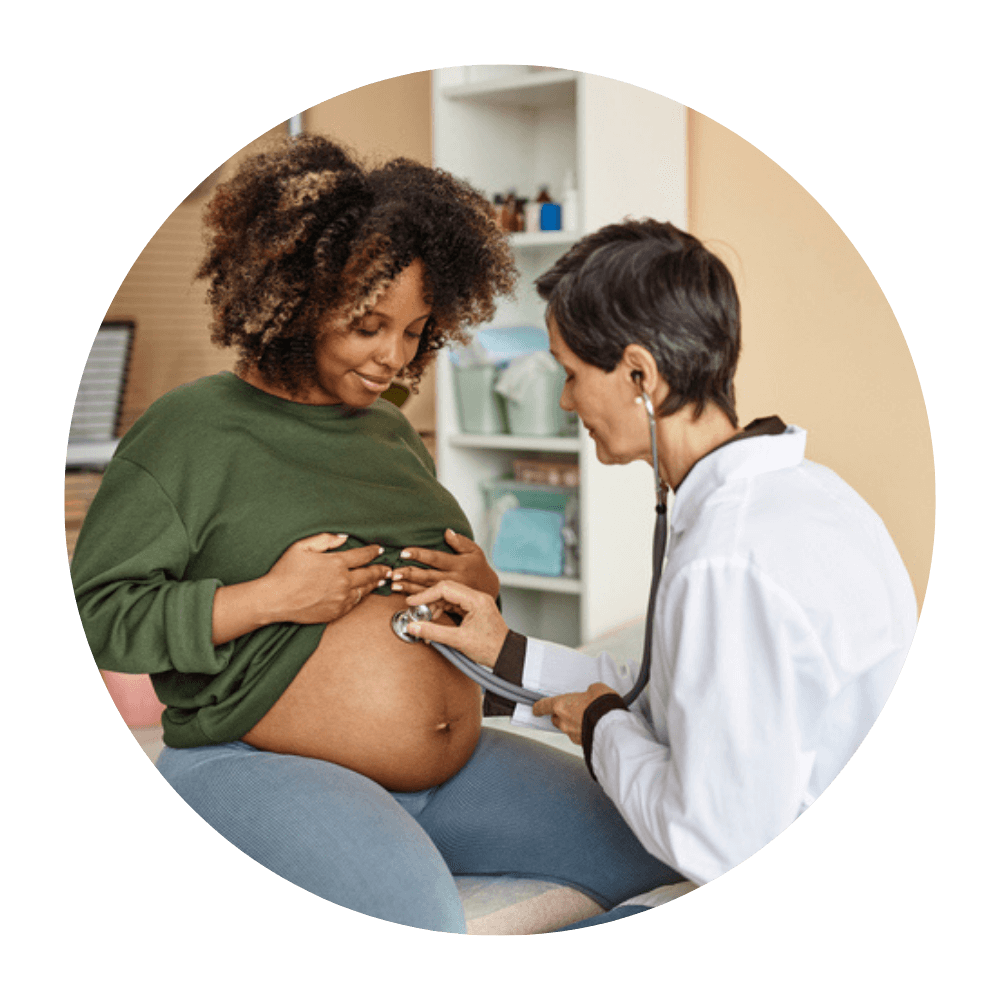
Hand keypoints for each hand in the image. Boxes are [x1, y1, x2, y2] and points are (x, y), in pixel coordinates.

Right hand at [263, 533, 390, 624]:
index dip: (373, 551)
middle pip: (369, 574)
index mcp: (336, 563)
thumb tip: (344, 537)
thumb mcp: (302, 546)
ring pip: (364, 590)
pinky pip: (354, 603)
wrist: (275, 599)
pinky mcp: (336, 612)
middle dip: (381, 570)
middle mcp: (343, 581)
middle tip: (389, 568)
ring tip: (381, 580)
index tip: (379, 549)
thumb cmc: (285, 571)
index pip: (362, 556)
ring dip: (374, 584)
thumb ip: (325, 539)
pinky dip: (361, 596)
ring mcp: (341, 598)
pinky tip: (363, 593)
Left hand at [390, 529, 500, 603]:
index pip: (436, 558)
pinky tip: (405, 598)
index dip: (419, 555)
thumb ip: (461, 541)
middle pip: (428, 576)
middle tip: (393, 572)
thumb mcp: (475, 551)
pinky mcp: (449, 602)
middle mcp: (454, 579)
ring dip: (409, 588)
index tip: (404, 552)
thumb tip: (447, 531)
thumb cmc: (478, 566)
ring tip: (393, 584)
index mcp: (459, 564)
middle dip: (409, 574)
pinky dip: (417, 600)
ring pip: (426, 590)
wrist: (489, 590)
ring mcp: (451, 593)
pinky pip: (431, 602)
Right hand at [403, 580, 508, 666]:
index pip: (446, 588)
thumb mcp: (459, 641)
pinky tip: (434, 622)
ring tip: (424, 621)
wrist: (507, 657)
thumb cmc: (491, 648)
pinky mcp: (474, 611)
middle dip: (429, 600)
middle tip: (415, 612)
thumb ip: (433, 633)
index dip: (426, 595)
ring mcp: (476, 603)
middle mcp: (477, 597)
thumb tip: (414, 627)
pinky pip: (453, 606)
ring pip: (448, 598)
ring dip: (434, 607)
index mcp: (476, 600)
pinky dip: (442, 612)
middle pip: (446, 590)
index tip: (412, 603)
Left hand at [532, 683, 617, 744]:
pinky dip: (584, 732)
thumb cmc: (602, 705)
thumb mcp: (596, 689)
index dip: (538, 707)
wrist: (613, 725)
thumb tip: (592, 694)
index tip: (536, 708)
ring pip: (568, 729)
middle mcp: (564, 722)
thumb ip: (588, 692)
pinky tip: (594, 726)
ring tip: (588, 718)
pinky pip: (580, 736)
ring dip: (574, 724)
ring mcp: (572, 734)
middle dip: (562, 715)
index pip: (543, 706)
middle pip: (556, 719)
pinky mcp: (583, 744)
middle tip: (573, 709)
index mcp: (561, 705)